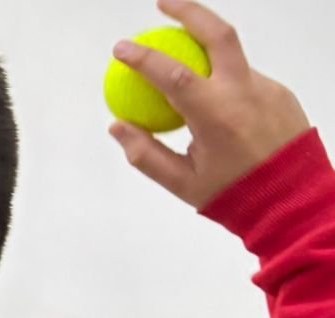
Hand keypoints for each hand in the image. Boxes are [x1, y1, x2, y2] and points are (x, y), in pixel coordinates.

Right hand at [109, 0, 309, 208]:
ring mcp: (268, 89)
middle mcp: (246, 93)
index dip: (143, 58)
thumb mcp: (182, 182)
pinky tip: (215, 108)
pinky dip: (223, 84)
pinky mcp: (281, 92)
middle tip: (161, 4)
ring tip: (182, 75)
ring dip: (205, 58)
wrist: (294, 203)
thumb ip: (145, 153)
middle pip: (218, 33)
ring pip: (231, 60)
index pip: (173, 74)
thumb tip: (118, 125)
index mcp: (218, 116)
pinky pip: (244, 79)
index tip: (121, 49)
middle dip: (188, 11)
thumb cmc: (233, 196)